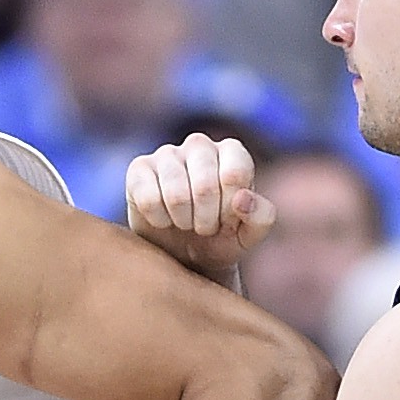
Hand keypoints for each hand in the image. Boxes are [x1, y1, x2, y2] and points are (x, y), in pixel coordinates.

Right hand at [126, 133, 275, 281]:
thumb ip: (261, 217)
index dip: (230, 209)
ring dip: (184, 221)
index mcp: (233, 152)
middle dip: (207, 219)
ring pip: (176, 193)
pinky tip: (164, 220)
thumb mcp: (249, 235)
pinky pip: (148, 198)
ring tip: (186, 224)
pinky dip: (159, 219)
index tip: (228, 221)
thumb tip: (242, 198)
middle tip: (205, 228)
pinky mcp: (139, 169)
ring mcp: (167, 153)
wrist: (184, 254)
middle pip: (205, 184)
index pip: (234, 174)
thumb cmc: (221, 238)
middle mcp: (200, 145)